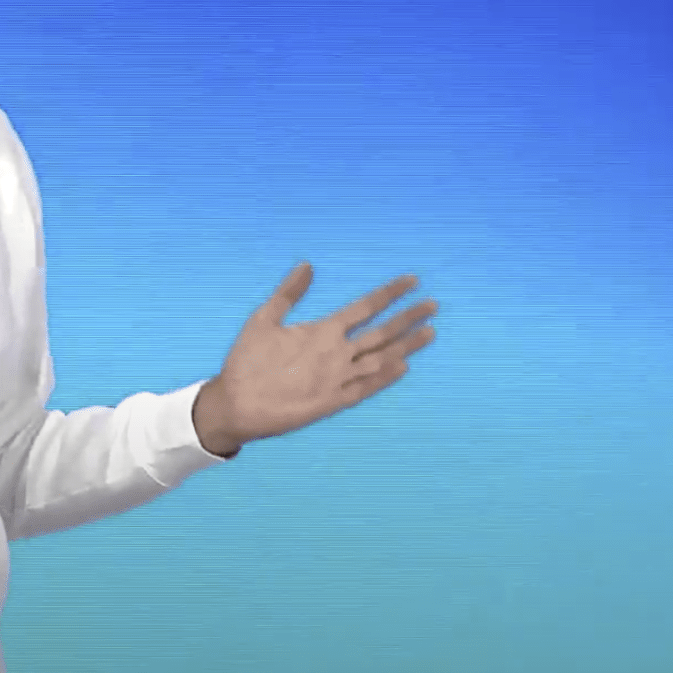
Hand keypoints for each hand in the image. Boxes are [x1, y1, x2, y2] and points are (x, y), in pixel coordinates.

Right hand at [193, 262, 437, 452]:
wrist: (239, 407)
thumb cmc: (246, 361)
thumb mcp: (262, 319)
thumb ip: (288, 292)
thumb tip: (307, 265)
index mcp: (322, 331)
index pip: (365, 306)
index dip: (390, 293)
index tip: (411, 282)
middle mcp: (338, 354)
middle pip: (383, 332)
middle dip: (410, 317)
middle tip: (432, 306)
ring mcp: (340, 380)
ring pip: (383, 359)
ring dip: (408, 345)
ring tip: (430, 333)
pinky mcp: (336, 402)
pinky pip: (369, 388)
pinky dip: (389, 377)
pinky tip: (405, 367)